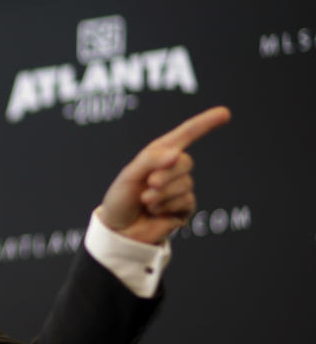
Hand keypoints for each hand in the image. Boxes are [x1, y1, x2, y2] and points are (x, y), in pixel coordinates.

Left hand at [98, 106, 230, 244]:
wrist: (118, 231)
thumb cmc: (120, 199)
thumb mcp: (129, 175)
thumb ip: (150, 160)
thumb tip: (176, 154)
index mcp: (158, 155)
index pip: (185, 135)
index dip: (205, 123)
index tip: (225, 113)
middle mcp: (172, 170)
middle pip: (185, 162)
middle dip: (165, 174)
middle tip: (148, 185)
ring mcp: (180, 189)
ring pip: (185, 184)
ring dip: (162, 194)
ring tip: (145, 201)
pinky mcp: (184, 209)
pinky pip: (186, 201)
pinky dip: (167, 206)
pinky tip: (154, 212)